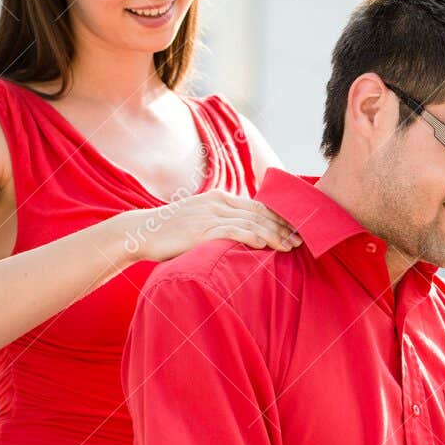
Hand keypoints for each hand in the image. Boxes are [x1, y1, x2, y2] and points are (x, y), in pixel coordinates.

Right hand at [122, 191, 301, 262]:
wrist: (142, 232)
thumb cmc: (171, 232)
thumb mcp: (199, 221)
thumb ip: (220, 223)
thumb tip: (243, 236)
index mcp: (219, 198)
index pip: (258, 206)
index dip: (279, 217)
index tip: (295, 228)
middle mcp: (218, 203)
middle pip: (260, 213)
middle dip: (283, 226)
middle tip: (301, 239)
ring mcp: (211, 215)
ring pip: (252, 222)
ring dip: (275, 235)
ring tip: (290, 246)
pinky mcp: (203, 229)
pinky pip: (235, 231)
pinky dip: (253, 237)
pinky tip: (266, 246)